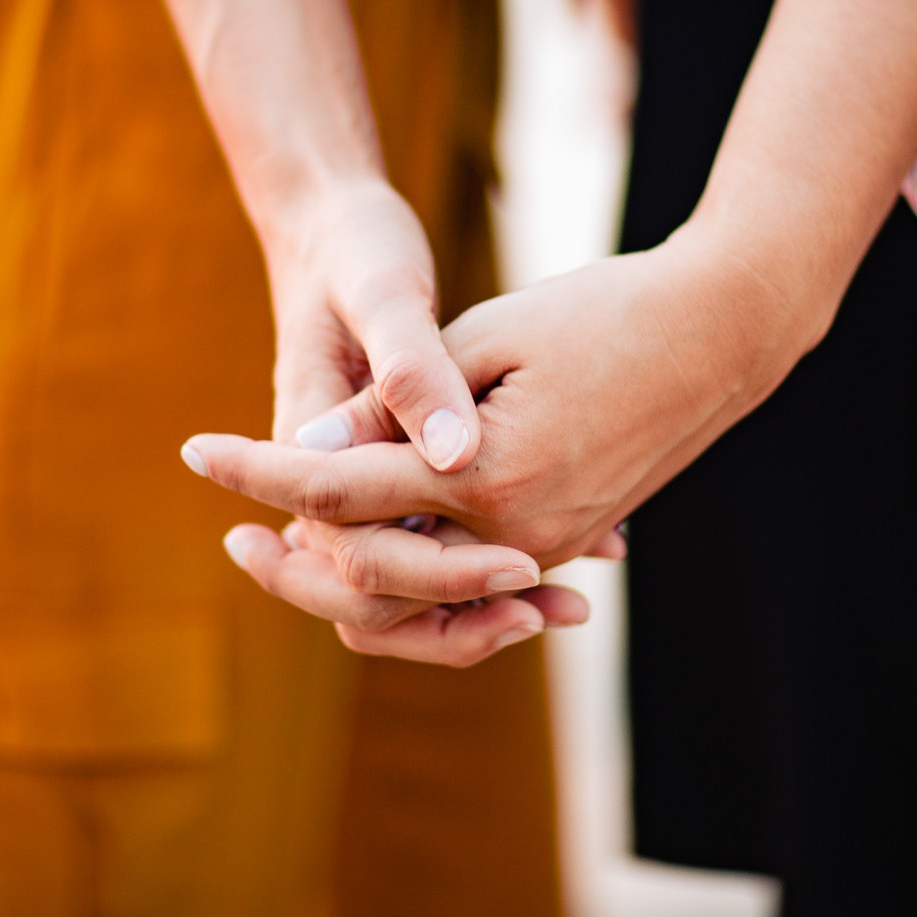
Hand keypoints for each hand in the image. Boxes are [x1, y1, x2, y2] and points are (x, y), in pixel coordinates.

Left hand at [189, 227, 807, 660]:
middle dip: (290, 559)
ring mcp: (547, 549)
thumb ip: (400, 400)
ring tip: (288, 542)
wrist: (721, 331)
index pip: (341, 490)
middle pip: (370, 581)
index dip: (258, 469)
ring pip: (418, 605)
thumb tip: (312, 454)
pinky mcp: (565, 542)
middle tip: (231, 528)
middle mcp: (518, 535)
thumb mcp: (489, 332)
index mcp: (491, 475)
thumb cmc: (605, 311)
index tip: (194, 451)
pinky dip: (412, 576)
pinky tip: (369, 544)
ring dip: (347, 581)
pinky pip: (467, 588)